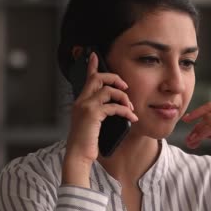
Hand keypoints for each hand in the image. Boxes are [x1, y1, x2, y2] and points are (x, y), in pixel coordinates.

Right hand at [63, 53, 137, 185]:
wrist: (78, 155)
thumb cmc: (87, 142)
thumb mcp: (93, 124)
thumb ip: (100, 113)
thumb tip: (116, 106)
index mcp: (81, 102)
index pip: (87, 79)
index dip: (92, 66)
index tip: (95, 55)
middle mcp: (81, 101)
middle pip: (98, 78)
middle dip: (115, 79)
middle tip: (125, 87)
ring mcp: (86, 106)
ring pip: (108, 90)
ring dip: (123, 97)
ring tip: (130, 108)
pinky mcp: (92, 114)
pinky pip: (114, 106)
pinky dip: (125, 111)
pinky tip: (131, 118)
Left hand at [182, 102, 210, 185]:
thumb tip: (201, 131)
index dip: (197, 112)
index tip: (187, 120)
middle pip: (208, 113)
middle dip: (195, 126)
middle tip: (188, 140)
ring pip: (209, 120)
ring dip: (196, 132)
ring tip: (191, 143)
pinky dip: (202, 134)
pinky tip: (197, 141)